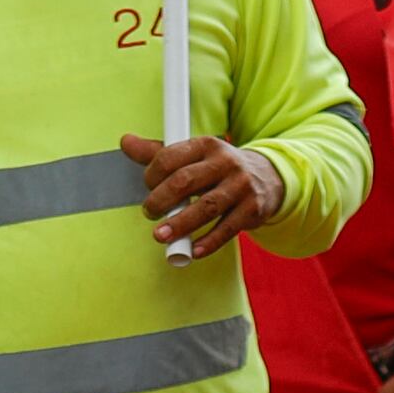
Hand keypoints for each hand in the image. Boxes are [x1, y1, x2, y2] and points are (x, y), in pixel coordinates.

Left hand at [123, 133, 272, 258]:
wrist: (267, 177)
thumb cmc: (219, 169)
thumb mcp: (193, 156)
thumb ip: (158, 153)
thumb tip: (126, 142)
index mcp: (206, 145)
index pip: (171, 157)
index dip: (152, 175)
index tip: (147, 188)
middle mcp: (225, 163)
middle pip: (186, 181)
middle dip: (161, 200)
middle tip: (149, 212)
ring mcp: (240, 186)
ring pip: (206, 207)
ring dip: (180, 225)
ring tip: (161, 236)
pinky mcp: (252, 209)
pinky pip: (227, 229)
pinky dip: (208, 242)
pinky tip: (193, 250)